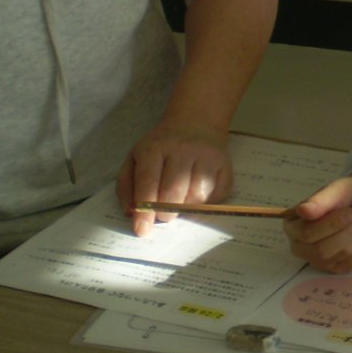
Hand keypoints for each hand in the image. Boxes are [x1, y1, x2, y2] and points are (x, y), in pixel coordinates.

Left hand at [116, 124, 232, 236]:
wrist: (195, 122)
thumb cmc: (161, 148)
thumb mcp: (135, 159)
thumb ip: (127, 186)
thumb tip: (131, 212)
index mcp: (154, 148)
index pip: (148, 181)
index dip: (144, 208)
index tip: (141, 230)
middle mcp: (182, 149)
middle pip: (174, 191)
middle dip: (166, 212)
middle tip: (163, 215)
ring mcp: (206, 155)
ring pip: (197, 195)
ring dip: (187, 206)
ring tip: (181, 199)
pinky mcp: (224, 163)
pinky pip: (217, 195)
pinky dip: (207, 202)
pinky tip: (198, 193)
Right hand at [284, 170, 351, 273]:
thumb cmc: (344, 195)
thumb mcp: (334, 190)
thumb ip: (319, 200)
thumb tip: (303, 210)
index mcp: (293, 227)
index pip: (306, 234)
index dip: (331, 225)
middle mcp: (302, 248)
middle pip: (322, 250)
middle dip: (349, 229)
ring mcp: (321, 261)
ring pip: (343, 253)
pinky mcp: (341, 267)